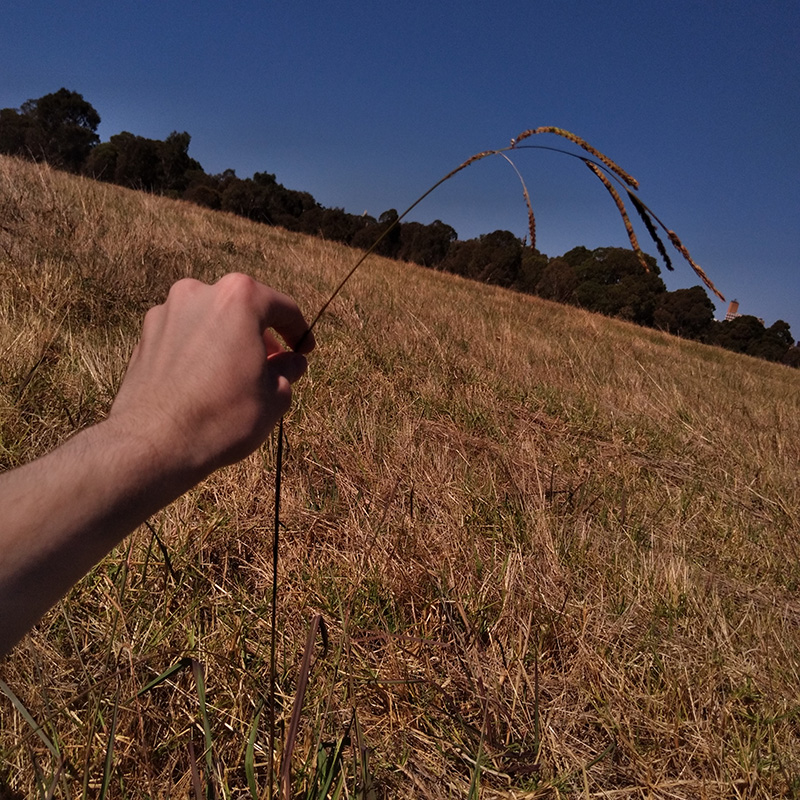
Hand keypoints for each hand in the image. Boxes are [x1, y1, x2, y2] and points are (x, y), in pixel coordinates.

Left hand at [109, 273, 314, 478]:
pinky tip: (206, 380)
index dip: (300, 331)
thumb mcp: (274, 396)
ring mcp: (166, 311)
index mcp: (239, 298)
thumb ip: (287, 370)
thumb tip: (292, 362)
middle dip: (261, 334)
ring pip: (211, 320)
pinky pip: (185, 336)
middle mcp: (199, 292)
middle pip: (242, 308)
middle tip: (273, 363)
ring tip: (237, 374)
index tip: (305, 351)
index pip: (282, 307)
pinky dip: (200, 350)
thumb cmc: (222, 416)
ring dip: (228, 340)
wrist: (155, 443)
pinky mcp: (145, 335)